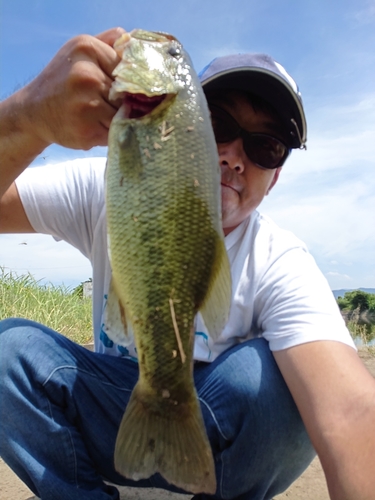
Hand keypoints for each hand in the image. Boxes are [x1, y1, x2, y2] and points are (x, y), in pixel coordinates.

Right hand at [20, 27, 124, 149]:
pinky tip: (92, 126)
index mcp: (87, 48)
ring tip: (95, 115)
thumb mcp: (81, 52)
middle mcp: (86, 73)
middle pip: (128, 93)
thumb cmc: (64, 81)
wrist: (33, 111)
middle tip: (100, 103)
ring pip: (124, 114)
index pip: (130, 68)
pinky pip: (115, 132)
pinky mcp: (87, 129)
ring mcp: (86, 103)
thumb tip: (136, 45)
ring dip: (116, 119)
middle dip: (121, 101)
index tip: (112, 88)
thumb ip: (109, 45)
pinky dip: (109, 132)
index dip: (126, 83)